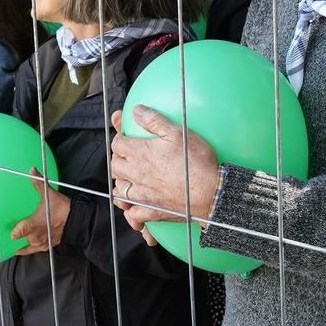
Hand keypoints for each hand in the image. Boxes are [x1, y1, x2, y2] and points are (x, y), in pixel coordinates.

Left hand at [9, 169, 68, 256]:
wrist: (77, 220)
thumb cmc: (62, 208)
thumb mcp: (49, 194)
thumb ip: (38, 183)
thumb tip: (31, 170)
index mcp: (34, 224)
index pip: (18, 232)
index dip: (12, 233)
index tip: (8, 231)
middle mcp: (36, 235)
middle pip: (21, 238)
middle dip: (16, 234)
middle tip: (8, 230)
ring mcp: (41, 242)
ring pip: (27, 244)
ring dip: (22, 241)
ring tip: (12, 240)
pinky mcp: (46, 246)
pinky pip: (33, 250)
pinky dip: (26, 249)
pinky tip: (20, 249)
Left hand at [108, 106, 222, 238]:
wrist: (210, 193)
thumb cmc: (196, 162)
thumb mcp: (178, 132)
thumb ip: (154, 120)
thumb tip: (136, 110)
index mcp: (140, 153)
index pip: (117, 143)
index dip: (120, 138)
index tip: (126, 137)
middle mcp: (136, 174)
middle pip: (115, 166)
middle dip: (118, 159)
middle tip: (127, 156)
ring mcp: (142, 195)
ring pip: (119, 189)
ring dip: (121, 183)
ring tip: (128, 179)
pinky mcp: (151, 211)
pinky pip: (133, 214)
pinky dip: (130, 212)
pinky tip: (133, 209)